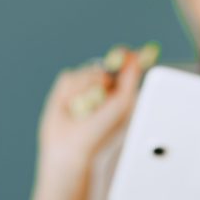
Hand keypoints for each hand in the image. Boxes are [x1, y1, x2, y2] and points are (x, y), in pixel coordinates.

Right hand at [37, 45, 149, 172]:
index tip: (125, 54)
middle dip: (102, 76)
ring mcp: (83, 88)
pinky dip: (71, 91)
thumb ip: (130, 79)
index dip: (125, 58)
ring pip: (86, 71)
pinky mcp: (65, 90)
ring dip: (86, 88)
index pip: (124, 67)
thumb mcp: (123, 103)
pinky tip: (71, 106)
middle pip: (104, 65)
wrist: (72, 146)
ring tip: (86, 107)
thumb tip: (134, 57)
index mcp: (120, 92)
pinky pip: (69, 76)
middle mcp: (102, 88)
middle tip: (104, 87)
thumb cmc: (101, 130)